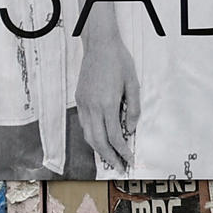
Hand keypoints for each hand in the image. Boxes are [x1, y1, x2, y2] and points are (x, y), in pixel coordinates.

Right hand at [76, 9, 138, 171]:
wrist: (99, 44)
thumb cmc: (119, 62)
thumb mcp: (133, 85)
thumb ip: (133, 110)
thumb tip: (130, 129)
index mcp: (107, 103)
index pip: (114, 136)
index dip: (123, 151)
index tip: (130, 160)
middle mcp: (92, 106)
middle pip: (98, 140)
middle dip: (109, 157)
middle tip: (119, 167)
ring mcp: (83, 102)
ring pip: (87, 134)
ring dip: (98, 149)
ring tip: (110, 158)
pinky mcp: (79, 98)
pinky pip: (84, 123)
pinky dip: (92, 135)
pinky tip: (100, 139)